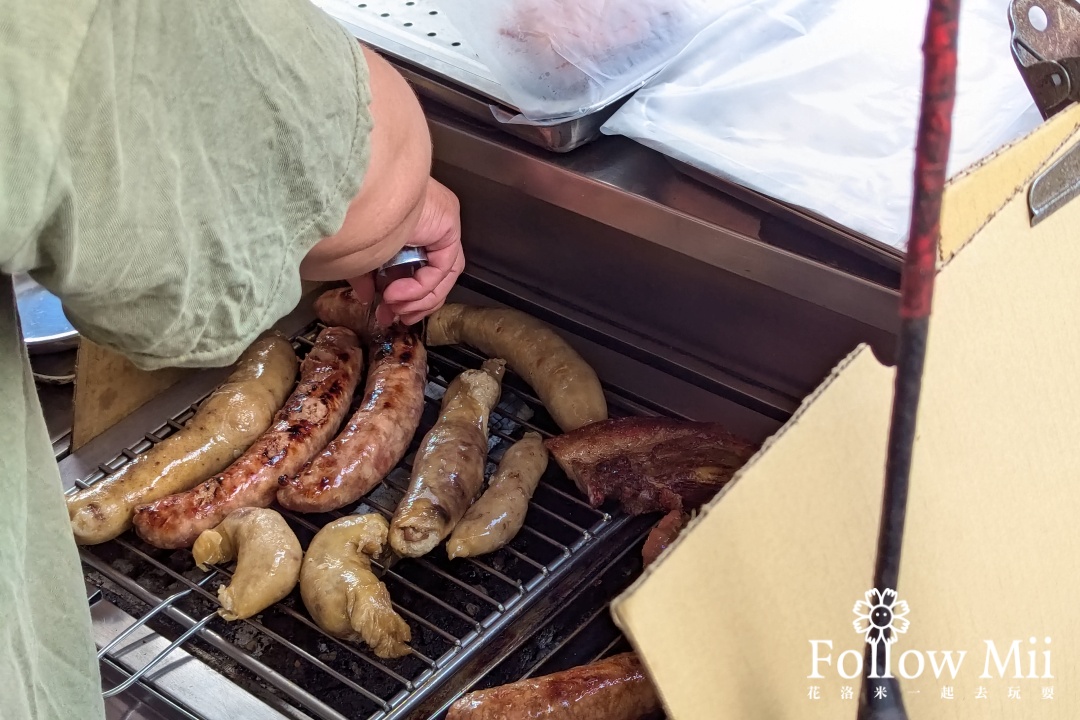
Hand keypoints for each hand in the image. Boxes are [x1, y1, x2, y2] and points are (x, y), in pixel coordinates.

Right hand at [363, 178, 463, 326]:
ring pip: (444, 274)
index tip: (388, 313)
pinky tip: (396, 294)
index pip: (420, 266)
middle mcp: (430, 221)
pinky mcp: (448, 225)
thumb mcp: (359, 252)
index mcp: (410, 222)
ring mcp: (442, 222)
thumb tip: (367, 297)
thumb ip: (366, 275)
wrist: (354, 191)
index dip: (408, 296)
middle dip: (415, 303)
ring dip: (420, 299)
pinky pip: (443, 267)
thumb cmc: (350, 211)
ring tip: (394, 309)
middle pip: (436, 274)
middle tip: (394, 319)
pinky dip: (422, 287)